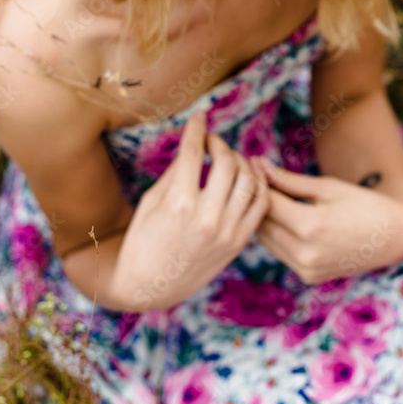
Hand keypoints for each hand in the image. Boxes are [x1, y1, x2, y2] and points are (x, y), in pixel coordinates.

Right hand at [109, 110, 269, 311]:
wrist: (149, 287)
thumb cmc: (143, 240)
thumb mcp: (152, 201)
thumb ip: (177, 172)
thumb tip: (195, 145)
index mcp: (179, 204)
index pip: (194, 152)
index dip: (197, 128)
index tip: (200, 116)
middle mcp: (207, 217)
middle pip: (227, 162)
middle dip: (220, 144)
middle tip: (212, 141)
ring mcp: (227, 232)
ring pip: (249, 181)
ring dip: (241, 162)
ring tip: (228, 158)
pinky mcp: (238, 244)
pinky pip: (260, 206)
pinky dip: (257, 186)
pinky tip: (245, 177)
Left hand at [248, 158, 402, 284]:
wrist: (392, 237)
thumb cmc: (361, 203)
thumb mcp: (325, 186)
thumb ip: (287, 179)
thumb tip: (256, 163)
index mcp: (310, 226)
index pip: (267, 201)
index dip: (257, 181)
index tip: (252, 165)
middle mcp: (305, 253)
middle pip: (263, 222)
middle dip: (259, 199)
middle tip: (259, 179)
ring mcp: (306, 269)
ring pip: (266, 239)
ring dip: (265, 218)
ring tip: (272, 197)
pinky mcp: (309, 276)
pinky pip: (280, 252)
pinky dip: (277, 235)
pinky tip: (286, 219)